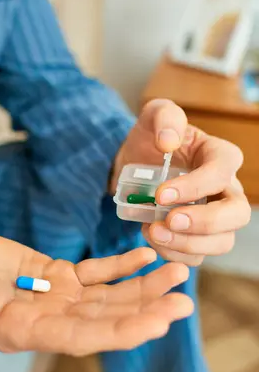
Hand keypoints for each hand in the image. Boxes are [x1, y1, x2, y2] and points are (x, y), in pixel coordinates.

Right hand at [0, 229, 192, 355]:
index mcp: (21, 330)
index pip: (78, 337)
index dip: (118, 332)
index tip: (157, 323)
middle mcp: (45, 319)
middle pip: (103, 320)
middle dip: (144, 311)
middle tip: (183, 299)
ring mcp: (54, 298)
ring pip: (106, 297)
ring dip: (142, 287)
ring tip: (177, 272)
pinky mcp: (55, 275)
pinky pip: (94, 273)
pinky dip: (120, 266)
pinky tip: (145, 255)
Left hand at [112, 99, 251, 265]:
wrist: (134, 163)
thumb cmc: (151, 138)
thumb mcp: (154, 115)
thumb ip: (165, 117)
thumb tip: (169, 141)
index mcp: (220, 156)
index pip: (221, 173)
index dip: (195, 187)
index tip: (161, 194)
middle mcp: (226, 189)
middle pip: (237, 214)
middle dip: (205, 223)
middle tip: (170, 221)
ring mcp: (216, 217)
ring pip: (222, 242)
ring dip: (188, 244)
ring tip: (153, 232)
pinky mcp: (198, 237)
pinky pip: (197, 256)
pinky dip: (174, 254)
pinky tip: (151, 238)